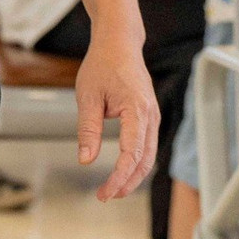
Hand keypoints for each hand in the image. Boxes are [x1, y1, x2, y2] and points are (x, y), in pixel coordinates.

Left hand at [74, 27, 159, 202]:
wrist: (119, 42)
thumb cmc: (102, 64)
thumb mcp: (88, 97)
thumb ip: (88, 130)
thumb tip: (86, 160)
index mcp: (137, 110)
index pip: (132, 154)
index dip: (119, 177)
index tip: (104, 193)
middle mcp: (150, 114)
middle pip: (145, 159)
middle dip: (128, 182)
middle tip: (106, 196)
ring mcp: (152, 114)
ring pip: (149, 154)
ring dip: (134, 174)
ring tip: (113, 189)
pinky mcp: (149, 114)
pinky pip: (147, 144)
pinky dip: (137, 161)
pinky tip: (123, 170)